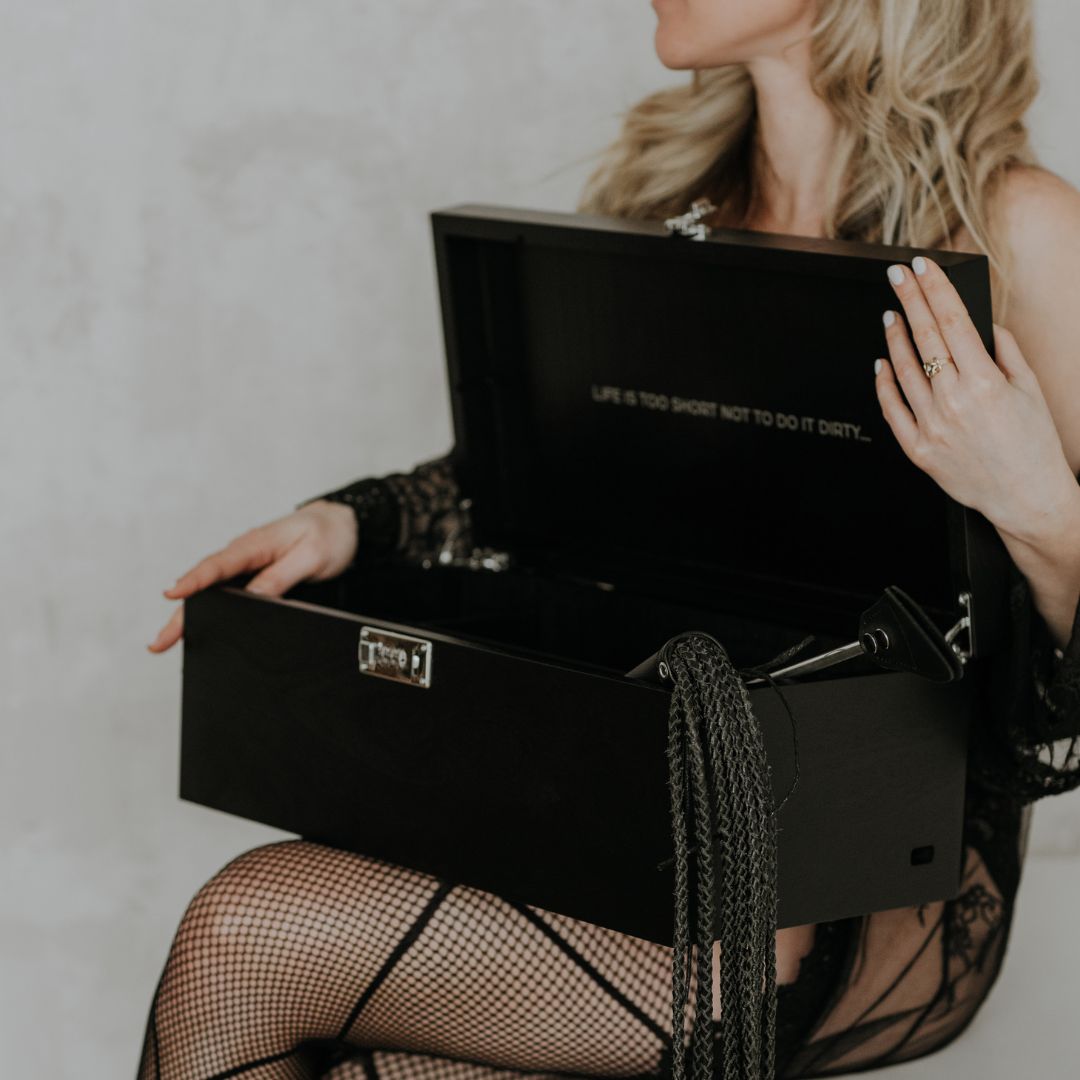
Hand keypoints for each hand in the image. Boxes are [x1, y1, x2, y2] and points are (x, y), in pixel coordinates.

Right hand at [148, 500, 357, 653]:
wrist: (342, 524)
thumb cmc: (329, 535)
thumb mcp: (311, 556)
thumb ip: (281, 576)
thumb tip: (253, 598)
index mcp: (256, 543)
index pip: (219, 564)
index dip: (194, 581)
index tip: (172, 595)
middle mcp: (245, 552)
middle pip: (206, 583)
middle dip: (181, 611)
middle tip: (159, 641)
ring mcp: (247, 563)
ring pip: (212, 589)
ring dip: (189, 613)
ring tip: (166, 641)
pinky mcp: (253, 572)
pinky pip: (226, 590)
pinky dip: (209, 606)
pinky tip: (198, 625)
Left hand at [874, 255, 1079, 547]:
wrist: (1026, 497)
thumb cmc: (1033, 443)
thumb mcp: (1030, 388)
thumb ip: (1004, 350)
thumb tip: (980, 320)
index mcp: (985, 381)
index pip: (952, 321)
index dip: (934, 288)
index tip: (921, 266)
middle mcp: (954, 401)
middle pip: (924, 338)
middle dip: (909, 299)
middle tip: (896, 274)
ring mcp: (932, 426)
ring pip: (903, 371)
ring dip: (894, 338)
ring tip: (890, 314)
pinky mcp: (918, 449)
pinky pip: (892, 410)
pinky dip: (883, 383)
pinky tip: (881, 362)